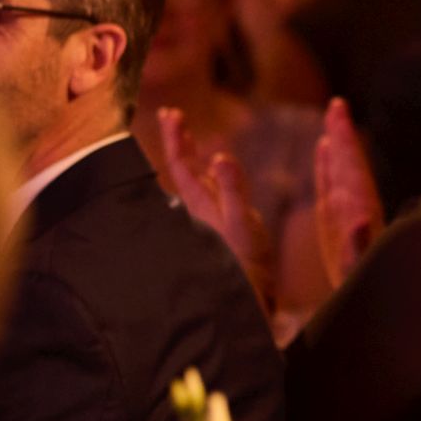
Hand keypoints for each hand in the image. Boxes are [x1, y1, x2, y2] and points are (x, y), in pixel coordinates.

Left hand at [157, 108, 274, 308]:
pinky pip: (214, 201)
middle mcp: (203, 212)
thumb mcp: (242, 226)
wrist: (249, 307)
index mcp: (203, 205)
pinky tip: (214, 186)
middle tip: (172, 115)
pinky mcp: (227, 236)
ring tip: (190, 144)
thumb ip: (232, 190)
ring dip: (194, 162)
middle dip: (180, 143)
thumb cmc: (246, 268)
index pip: (184, 165)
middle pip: (186, 171)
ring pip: (197, 186)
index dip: (177, 139)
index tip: (171, 113)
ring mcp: (214, 224)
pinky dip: (214, 184)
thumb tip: (219, 157)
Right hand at [312, 97, 385, 290]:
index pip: (353, 171)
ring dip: (337, 145)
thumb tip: (360, 220)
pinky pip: (330, 187)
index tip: (340, 115)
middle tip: (338, 104)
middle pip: (349, 166)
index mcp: (360, 217)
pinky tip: (323, 147)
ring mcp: (346, 215)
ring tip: (333, 116)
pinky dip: (327, 166)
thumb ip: (358, 247)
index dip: (346, 144)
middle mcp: (356, 211)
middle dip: (343, 136)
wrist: (370, 307)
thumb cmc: (363, 292)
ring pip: (340, 172)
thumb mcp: (357, 273)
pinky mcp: (336, 224)